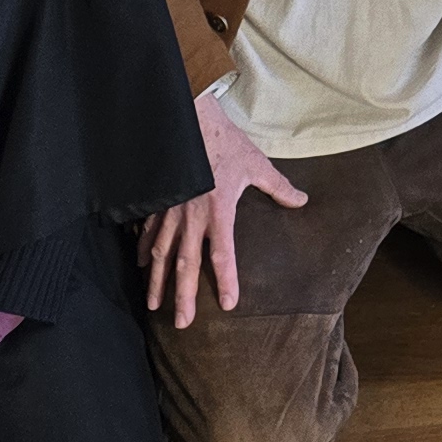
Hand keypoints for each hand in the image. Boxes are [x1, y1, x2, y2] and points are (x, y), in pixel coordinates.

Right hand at [141, 92, 304, 329]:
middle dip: (184, 296)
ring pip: (160, 254)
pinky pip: (147, 231)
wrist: (191, 119)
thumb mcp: (256, 164)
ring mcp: (170, 211)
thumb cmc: (225, 142)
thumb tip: (302, 200)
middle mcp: (191, 217)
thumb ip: (278, 187)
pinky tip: (140, 265)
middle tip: (182, 323)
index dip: (226, 281)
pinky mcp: (158, 201)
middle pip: (186, 264)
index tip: (228, 305)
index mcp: (218, 211)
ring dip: (157, 281)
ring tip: (154, 305)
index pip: (223, 255)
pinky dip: (142, 250)